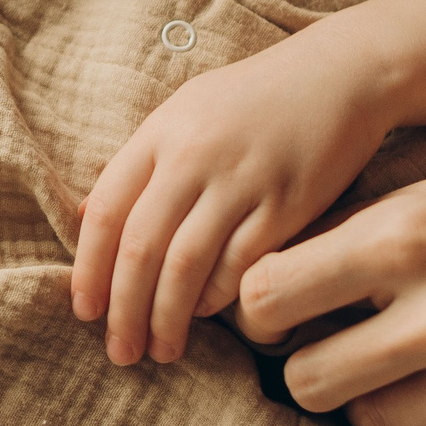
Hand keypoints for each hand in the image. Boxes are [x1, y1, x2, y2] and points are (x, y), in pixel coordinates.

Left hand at [73, 40, 393, 365]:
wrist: (341, 73)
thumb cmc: (256, 98)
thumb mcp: (186, 112)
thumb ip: (141, 162)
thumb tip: (92, 217)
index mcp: (159, 133)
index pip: (106, 212)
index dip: (89, 269)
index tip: (85, 312)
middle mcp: (193, 155)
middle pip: (140, 248)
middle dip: (124, 310)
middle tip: (119, 353)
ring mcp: (240, 180)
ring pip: (186, 266)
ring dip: (168, 318)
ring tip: (161, 350)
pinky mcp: (287, 203)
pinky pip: (240, 265)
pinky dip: (218, 298)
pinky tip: (206, 316)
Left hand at [231, 144, 425, 425]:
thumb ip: (382, 225)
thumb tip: (292, 263)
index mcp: (409, 234)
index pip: (264, 298)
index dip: (261, 310)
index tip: (285, 309)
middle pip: (305, 379)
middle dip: (312, 366)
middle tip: (342, 351)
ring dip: (375, 405)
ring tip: (408, 375)